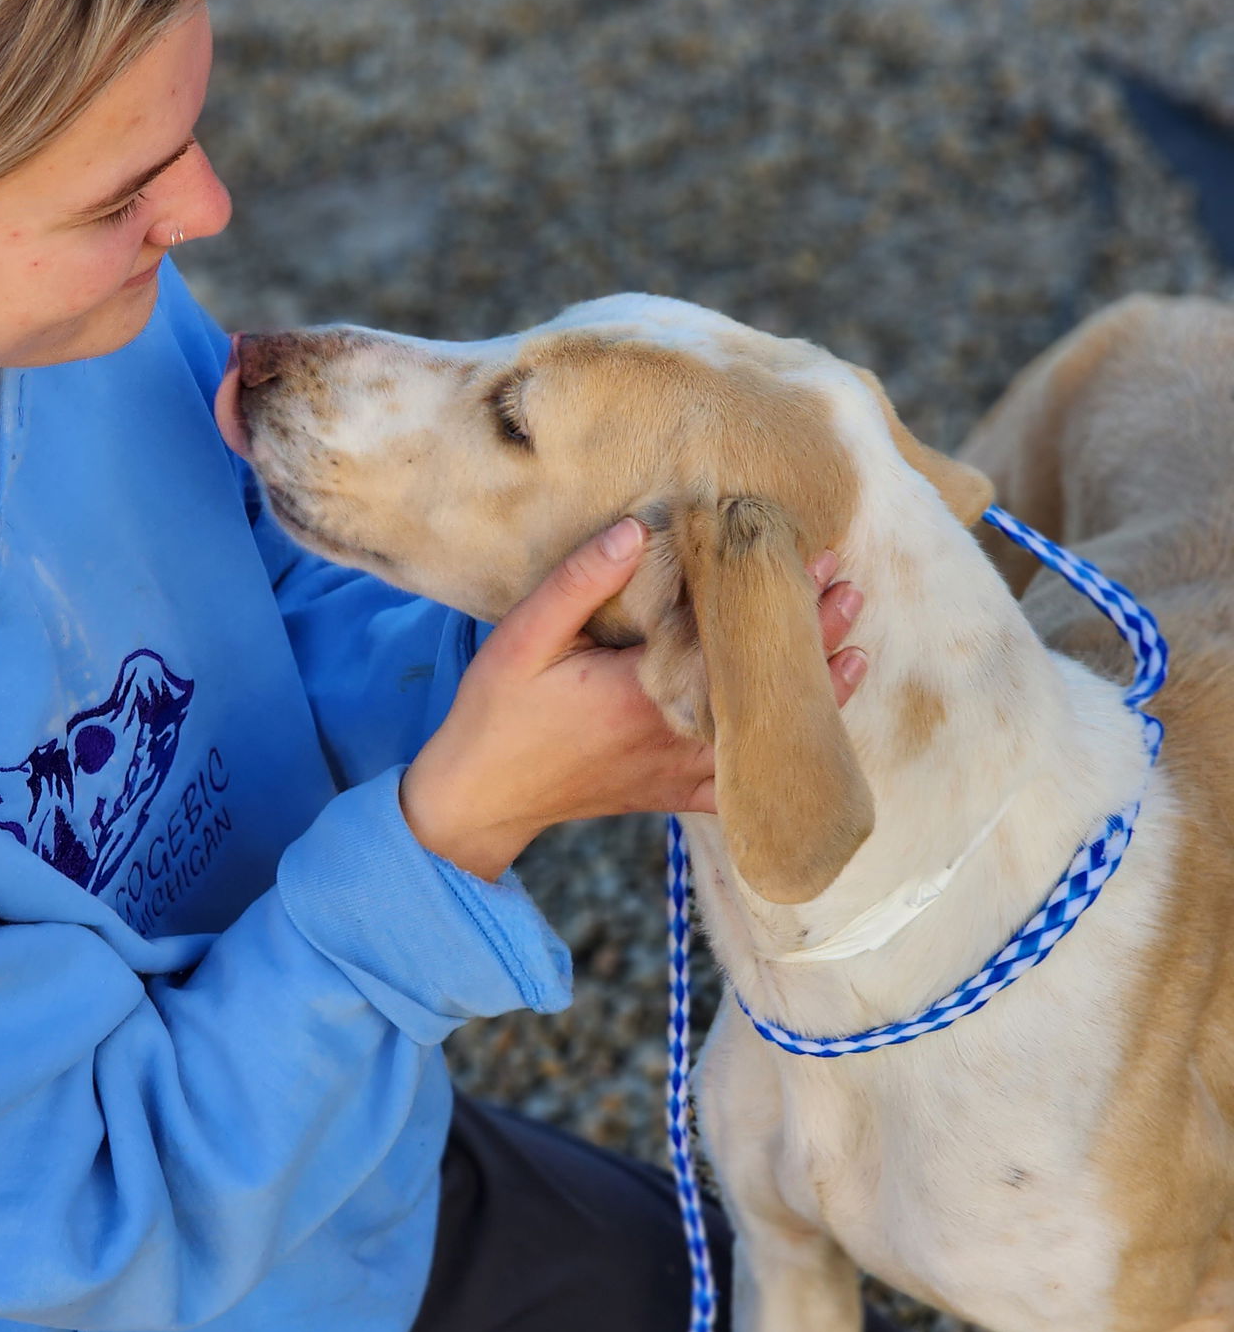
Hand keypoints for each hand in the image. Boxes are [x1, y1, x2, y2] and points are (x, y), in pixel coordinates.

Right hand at [400, 519, 865, 879]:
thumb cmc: (495, 714)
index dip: (776, 603)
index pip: (728, 641)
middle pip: (758, 685)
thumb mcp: (521, 637)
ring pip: (761, 735)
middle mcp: (671, 736)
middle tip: (852, 594)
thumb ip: (578, 583)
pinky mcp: (669, 795)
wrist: (475, 800)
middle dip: (810, 639)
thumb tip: (637, 530)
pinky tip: (814, 744)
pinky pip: (739, 786)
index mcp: (639, 693)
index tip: (817, 564)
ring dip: (810, 695)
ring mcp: (675, 772)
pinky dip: (781, 764)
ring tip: (856, 655)